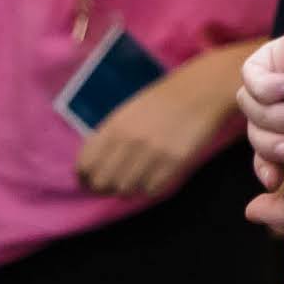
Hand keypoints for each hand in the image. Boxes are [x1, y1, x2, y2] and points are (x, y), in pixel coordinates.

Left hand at [75, 39, 252, 199]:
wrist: (199, 93)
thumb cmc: (161, 101)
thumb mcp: (126, 112)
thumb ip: (108, 137)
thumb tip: (92, 166)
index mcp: (114, 126)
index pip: (85, 164)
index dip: (84, 177)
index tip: (88, 180)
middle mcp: (130, 141)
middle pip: (102, 182)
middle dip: (103, 187)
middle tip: (111, 184)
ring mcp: (152, 153)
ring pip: (125, 189)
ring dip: (127, 188)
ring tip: (134, 178)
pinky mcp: (174, 163)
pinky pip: (151, 190)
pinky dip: (149, 188)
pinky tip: (152, 177)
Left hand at [236, 27, 283, 231]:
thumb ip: (280, 213)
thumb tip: (252, 213)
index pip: (265, 145)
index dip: (262, 162)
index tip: (274, 178)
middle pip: (252, 124)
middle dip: (268, 142)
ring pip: (247, 101)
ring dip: (271, 118)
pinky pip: (249, 72)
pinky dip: (267, 88)